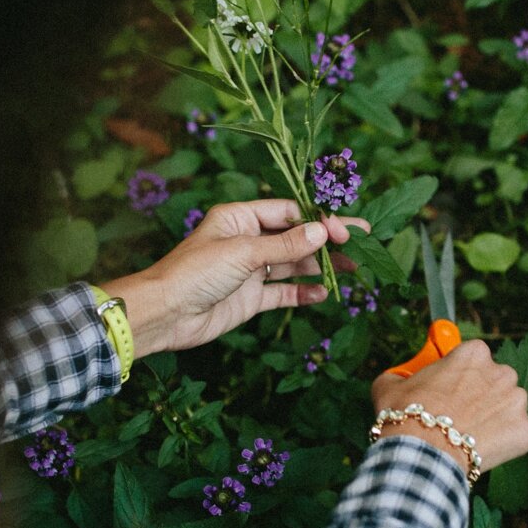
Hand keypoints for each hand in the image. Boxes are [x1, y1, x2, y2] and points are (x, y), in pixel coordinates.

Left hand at [99, 200, 367, 355]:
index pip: (289, 212)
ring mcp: (250, 270)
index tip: (346, 230)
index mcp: (240, 217)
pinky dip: (304, 292)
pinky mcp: (251, 298)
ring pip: (294, 265)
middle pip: (296, 237)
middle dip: (327, 241)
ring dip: (321, 266)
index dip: (319, 220)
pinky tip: (325, 293)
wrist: (165, 315)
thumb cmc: (194, 273)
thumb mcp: (243, 252)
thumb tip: (322, 231)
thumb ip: (285, 245)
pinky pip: (284, 292)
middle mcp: (247, 240)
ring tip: (352, 269)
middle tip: (362, 244)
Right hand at [371, 339, 527, 476]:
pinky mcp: (527, 431)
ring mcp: (518, 402)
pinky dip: (506, 442)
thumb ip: (400, 374)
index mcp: (474, 353)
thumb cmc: (406, 416)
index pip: (473, 358)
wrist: (423, 454)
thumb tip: (397, 378)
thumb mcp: (390, 385)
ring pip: (509, 408)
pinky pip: (520, 435)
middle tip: (457, 416)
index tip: (449, 389)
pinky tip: (483, 450)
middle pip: (495, 382)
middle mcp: (502, 371)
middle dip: (481, 396)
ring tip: (468, 436)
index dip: (460, 375)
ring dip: (495, 419)